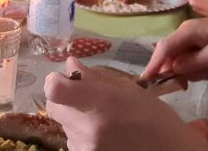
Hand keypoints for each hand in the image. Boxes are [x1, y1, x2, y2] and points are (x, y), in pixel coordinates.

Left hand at [44, 57, 207, 150]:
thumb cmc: (154, 117)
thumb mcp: (129, 90)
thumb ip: (95, 77)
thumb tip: (70, 64)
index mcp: (100, 103)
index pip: (55, 90)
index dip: (55, 81)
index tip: (65, 79)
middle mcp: (88, 129)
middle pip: (53, 107)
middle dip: (63, 99)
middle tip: (85, 98)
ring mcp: (85, 149)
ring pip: (64, 126)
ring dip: (75, 119)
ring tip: (104, 121)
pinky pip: (72, 143)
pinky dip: (82, 136)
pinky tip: (105, 136)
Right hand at [143, 16, 207, 79]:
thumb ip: (194, 62)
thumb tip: (173, 68)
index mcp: (189, 30)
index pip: (165, 47)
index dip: (154, 64)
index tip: (145, 80)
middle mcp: (187, 32)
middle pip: (170, 54)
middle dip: (176, 70)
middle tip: (191, 80)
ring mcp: (194, 38)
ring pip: (180, 59)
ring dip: (189, 70)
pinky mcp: (201, 45)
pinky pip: (190, 59)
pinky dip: (196, 68)